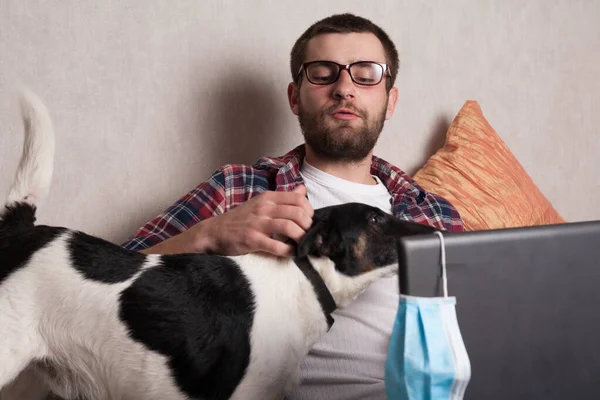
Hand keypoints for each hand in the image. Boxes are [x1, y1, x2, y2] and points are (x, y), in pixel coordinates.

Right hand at [143, 186, 312, 256]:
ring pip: (289, 227)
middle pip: (297, 212)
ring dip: (301, 237)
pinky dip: (288, 251)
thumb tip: (303, 189)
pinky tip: (291, 253)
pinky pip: (276, 246)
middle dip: (308, 225)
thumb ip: (283, 197)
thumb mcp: (261, 202)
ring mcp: (258, 224)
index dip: (309, 211)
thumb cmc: (241, 219)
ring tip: (302, 243)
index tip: (309, 221)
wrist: (214, 232)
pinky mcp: (252, 240)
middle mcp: (264, 208)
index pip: (298, 198)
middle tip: (308, 234)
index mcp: (268, 198)